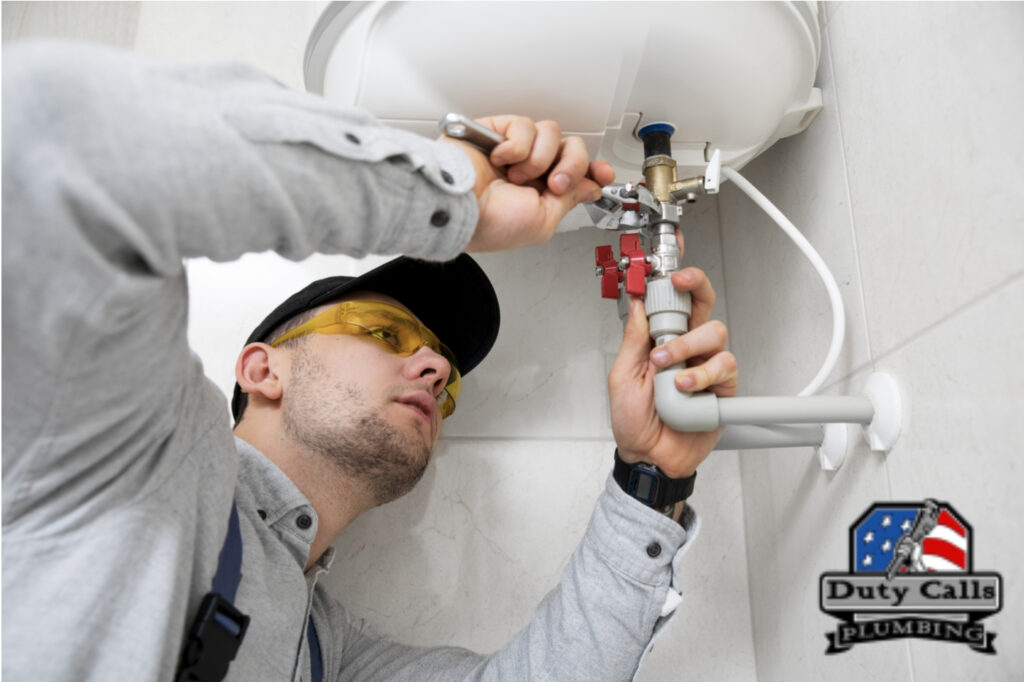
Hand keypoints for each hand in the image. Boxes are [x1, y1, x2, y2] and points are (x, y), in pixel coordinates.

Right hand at [447, 116, 614, 252]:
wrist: (458, 207)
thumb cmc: (490, 223)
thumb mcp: (543, 220)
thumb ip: (570, 199)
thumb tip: (590, 186)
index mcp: (541, 192)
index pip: (576, 172)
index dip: (593, 170)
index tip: (603, 174)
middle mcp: (530, 168)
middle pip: (571, 147)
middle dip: (571, 166)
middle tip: (554, 183)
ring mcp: (514, 149)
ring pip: (551, 133)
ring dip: (539, 159)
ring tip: (517, 176)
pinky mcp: (496, 131)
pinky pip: (525, 126)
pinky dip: (517, 146)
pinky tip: (500, 160)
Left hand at [607, 259, 737, 477]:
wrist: (648, 456)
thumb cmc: (634, 420)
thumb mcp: (622, 375)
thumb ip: (633, 339)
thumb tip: (635, 304)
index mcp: (662, 340)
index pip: (675, 302)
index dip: (678, 281)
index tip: (670, 271)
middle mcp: (688, 348)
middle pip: (705, 305)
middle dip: (695, 289)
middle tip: (678, 287)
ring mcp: (706, 366)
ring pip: (716, 333)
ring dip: (687, 346)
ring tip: (667, 370)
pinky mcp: (723, 388)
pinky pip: (724, 367)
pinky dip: (702, 375)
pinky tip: (685, 388)